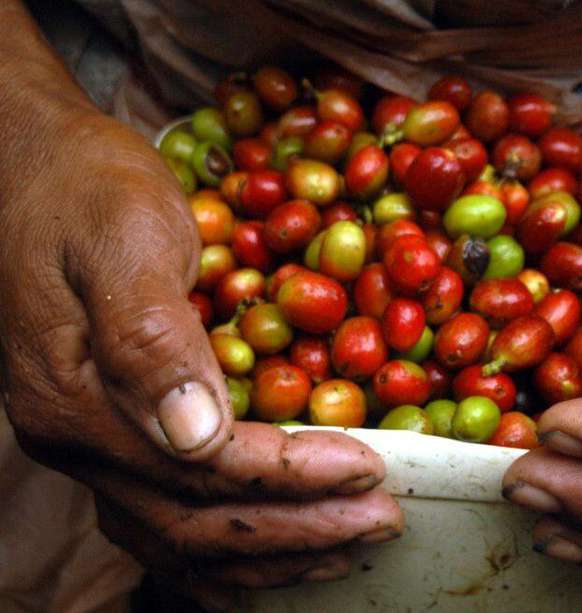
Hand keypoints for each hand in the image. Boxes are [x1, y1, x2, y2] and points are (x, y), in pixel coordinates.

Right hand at [0, 109, 401, 608]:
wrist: (34, 167)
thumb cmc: (88, 189)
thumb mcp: (126, 239)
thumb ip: (151, 337)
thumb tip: (193, 434)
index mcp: (77, 396)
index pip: (201, 466)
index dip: (292, 475)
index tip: (368, 468)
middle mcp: (76, 441)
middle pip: (195, 521)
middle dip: (299, 528)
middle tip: (383, 519)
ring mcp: (89, 447)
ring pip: (180, 538)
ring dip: (272, 551)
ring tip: (349, 541)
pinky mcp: (110, 437)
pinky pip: (166, 521)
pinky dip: (229, 548)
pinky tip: (280, 546)